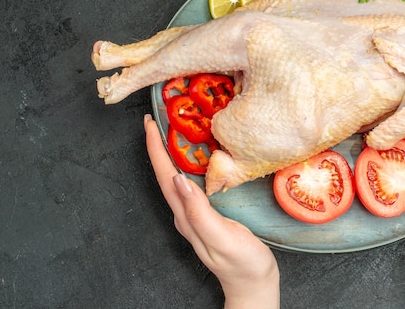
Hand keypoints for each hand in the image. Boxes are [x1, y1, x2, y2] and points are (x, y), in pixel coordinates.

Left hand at [144, 115, 279, 308]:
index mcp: (186, 216)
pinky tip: (197, 158)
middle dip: (158, 146)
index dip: (155, 149)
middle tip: (158, 119)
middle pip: (166, 175)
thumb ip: (200, 212)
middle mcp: (186, 214)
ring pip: (176, 178)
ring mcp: (196, 215)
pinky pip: (192, 183)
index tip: (149, 124)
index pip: (165, 176)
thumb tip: (178, 180)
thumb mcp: (223, 237)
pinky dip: (189, 164)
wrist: (254, 284)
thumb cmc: (243, 264)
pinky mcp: (208, 215)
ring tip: (173, 131)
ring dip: (171, 154)